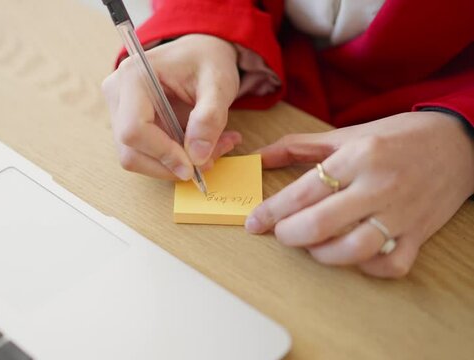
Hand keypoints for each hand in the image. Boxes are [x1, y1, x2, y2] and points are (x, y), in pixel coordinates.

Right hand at [102, 34, 241, 179]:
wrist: (199, 54)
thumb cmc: (206, 60)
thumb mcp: (219, 84)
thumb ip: (210, 117)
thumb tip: (197, 156)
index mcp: (133, 76)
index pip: (134, 129)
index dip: (162, 154)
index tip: (192, 165)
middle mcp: (118, 95)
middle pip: (131, 151)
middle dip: (171, 165)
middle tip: (210, 161)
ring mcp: (120, 113)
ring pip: (137, 159)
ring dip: (174, 166)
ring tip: (212, 150)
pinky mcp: (129, 126)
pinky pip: (146, 156)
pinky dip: (174, 161)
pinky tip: (200, 147)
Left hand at [245, 112, 473, 277]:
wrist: (458, 142)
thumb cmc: (396, 138)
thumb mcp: (346, 134)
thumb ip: (298, 146)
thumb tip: (258, 157)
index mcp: (358, 156)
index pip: (303, 192)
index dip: (271, 212)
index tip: (254, 223)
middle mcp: (379, 185)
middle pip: (322, 224)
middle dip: (289, 235)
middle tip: (281, 233)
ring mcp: (402, 213)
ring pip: (355, 249)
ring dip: (323, 255)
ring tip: (312, 246)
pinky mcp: (420, 234)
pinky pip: (391, 264)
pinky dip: (366, 267)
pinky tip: (352, 254)